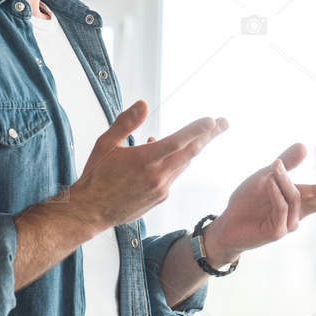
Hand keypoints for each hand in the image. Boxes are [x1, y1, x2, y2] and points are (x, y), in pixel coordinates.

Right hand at [70, 100, 224, 231]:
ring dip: (194, 147)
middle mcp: (157, 176)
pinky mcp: (160, 197)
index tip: (211, 120)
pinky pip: (174, 174)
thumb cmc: (96, 176)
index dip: (197, 130)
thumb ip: (126, 123)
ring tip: (206, 133)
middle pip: (190, 152)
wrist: (91, 211)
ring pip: (183, 163)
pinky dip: (175, 161)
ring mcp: (161, 188)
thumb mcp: (105, 143)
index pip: (177, 141)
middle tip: (224, 123)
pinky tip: (168, 153)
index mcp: (144, 160)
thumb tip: (143, 104)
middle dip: (209, 136)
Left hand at [205, 142, 315, 264]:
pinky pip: (282, 207)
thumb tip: (306, 145)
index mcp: (300, 199)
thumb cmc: (248, 200)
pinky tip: (265, 185)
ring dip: (282, 181)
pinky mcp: (278, 232)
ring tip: (268, 174)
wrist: (227, 222)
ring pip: (295, 197)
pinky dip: (274, 193)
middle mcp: (300, 213)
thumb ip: (286, 163)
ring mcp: (290, 224)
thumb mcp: (266, 175)